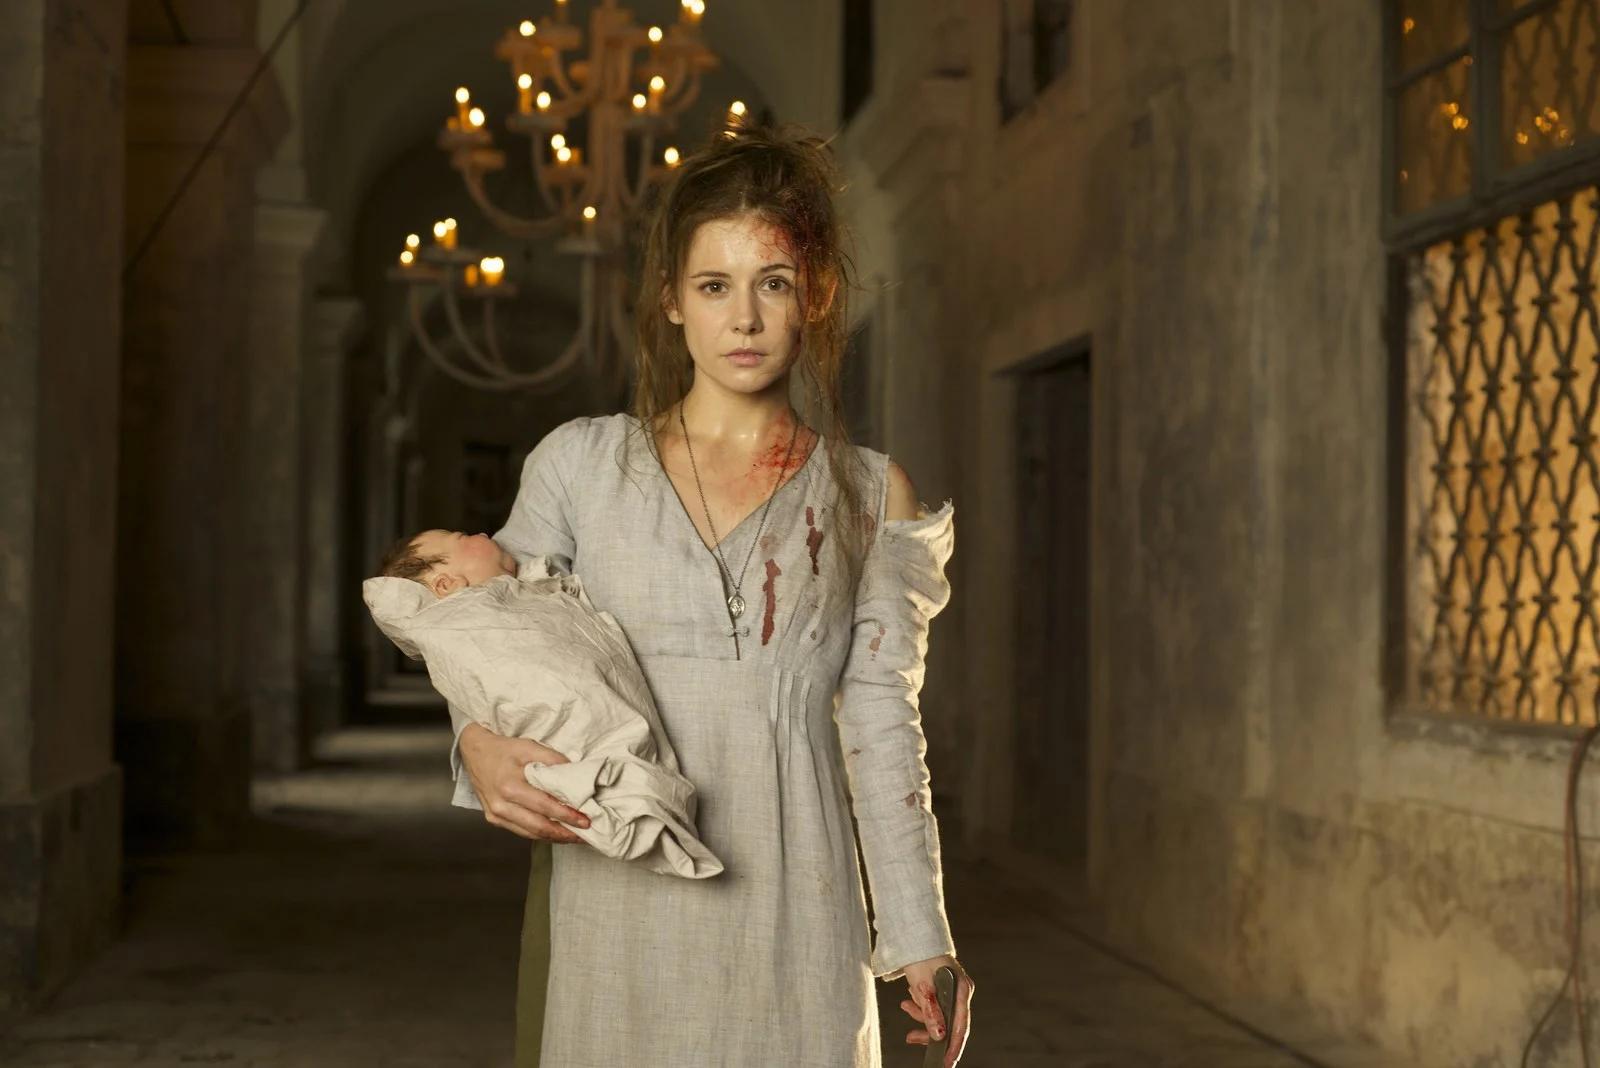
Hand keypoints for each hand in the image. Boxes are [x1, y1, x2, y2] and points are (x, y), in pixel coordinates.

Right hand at [458, 722, 590, 842]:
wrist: (475, 752)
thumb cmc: (503, 749)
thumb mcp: (528, 746)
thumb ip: (552, 760)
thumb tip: (574, 775)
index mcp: (510, 786)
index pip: (545, 806)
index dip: (566, 816)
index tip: (585, 820)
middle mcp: (501, 805)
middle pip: (537, 826)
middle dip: (564, 833)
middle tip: (583, 835)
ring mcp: (495, 814)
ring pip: (529, 833)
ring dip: (553, 837)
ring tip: (572, 837)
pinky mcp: (493, 818)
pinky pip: (520, 831)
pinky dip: (538, 834)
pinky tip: (553, 833)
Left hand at [898, 955, 973, 1065]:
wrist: (912, 936)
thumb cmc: (920, 958)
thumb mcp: (923, 988)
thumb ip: (932, 1013)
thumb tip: (939, 1037)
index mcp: (963, 990)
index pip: (961, 1026)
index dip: (953, 1047)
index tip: (946, 1062)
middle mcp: (960, 991)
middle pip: (948, 1022)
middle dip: (928, 1029)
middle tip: (912, 1038)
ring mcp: (952, 990)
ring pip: (938, 1015)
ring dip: (920, 1014)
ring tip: (906, 1004)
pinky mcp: (941, 989)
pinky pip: (932, 1006)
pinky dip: (919, 1006)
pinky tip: (909, 999)